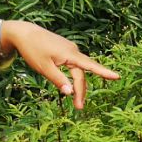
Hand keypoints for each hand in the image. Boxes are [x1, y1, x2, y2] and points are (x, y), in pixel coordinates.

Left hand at [0, 21, 117, 110]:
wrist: (24, 33)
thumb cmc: (33, 50)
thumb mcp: (44, 68)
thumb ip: (58, 80)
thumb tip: (70, 93)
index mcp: (70, 54)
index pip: (90, 66)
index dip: (104, 72)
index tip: (117, 77)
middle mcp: (73, 51)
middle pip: (81, 74)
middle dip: (81, 91)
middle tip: (79, 107)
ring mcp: (69, 50)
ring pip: (77, 71)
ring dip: (77, 85)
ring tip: (75, 101)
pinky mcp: (64, 51)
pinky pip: (72, 66)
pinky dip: (72, 76)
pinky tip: (68, 84)